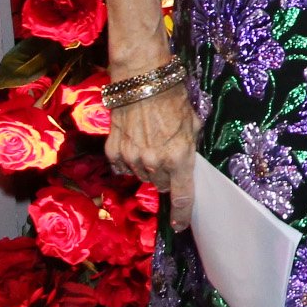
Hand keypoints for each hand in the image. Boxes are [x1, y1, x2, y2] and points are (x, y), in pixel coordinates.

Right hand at [105, 84, 199, 229]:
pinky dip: (129, 160)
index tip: (180, 225)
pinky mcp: (114, 152)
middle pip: (162, 185)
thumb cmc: (173, 99)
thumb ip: (189, 147)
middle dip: (167, 176)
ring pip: (143, 176)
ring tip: (152, 142)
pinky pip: (123, 167)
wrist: (142, 82)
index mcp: (180, 157)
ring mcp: (132, 159)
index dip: (182, 214)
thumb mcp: (193, 124)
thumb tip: (185, 162)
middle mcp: (155, 163)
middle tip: (168, 156)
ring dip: (148, 167)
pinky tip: (135, 142)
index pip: (182, 196)